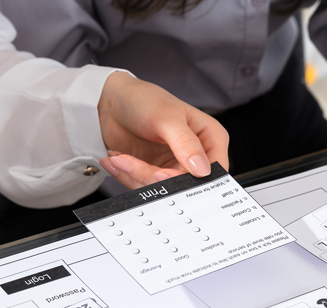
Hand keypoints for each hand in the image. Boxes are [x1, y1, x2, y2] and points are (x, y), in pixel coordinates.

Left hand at [96, 72, 229, 187]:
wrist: (112, 102)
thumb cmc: (144, 99)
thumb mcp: (167, 118)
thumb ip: (185, 143)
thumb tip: (202, 169)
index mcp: (210, 138)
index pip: (214, 170)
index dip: (193, 179)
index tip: (164, 174)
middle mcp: (197, 155)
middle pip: (185, 184)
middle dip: (154, 177)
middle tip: (130, 164)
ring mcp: (175, 166)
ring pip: (163, 189)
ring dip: (136, 176)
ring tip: (118, 158)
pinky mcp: (156, 174)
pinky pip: (146, 187)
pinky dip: (128, 177)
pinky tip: (116, 160)